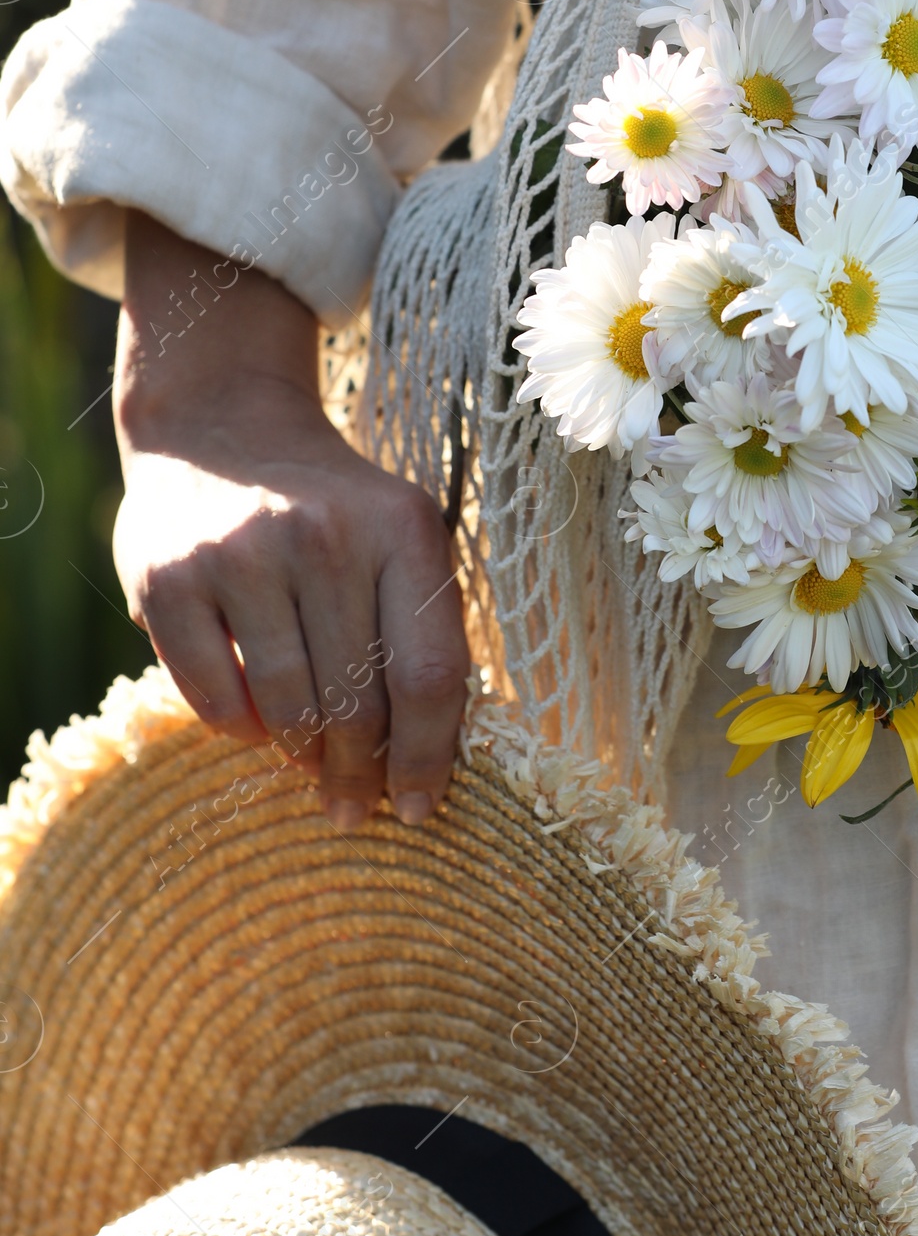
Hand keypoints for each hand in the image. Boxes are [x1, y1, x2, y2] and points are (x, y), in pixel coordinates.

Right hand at [113, 213, 467, 825]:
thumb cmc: (333, 510)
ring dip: (303, 757)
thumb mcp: (397, 540)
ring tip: (309, 764)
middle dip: (359, 773)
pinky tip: (257, 723)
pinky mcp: (169, 578)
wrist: (223, 427)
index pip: (430, 675)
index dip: (426, 758)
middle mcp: (324, 536)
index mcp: (402, 529)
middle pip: (357, 704)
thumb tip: (425, 765)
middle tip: (353, 807)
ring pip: (288, 709)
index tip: (418, 809)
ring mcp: (240, 554)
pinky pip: (215, 700)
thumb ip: (419, 630)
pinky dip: (242, 731)